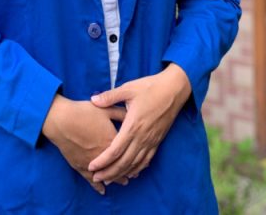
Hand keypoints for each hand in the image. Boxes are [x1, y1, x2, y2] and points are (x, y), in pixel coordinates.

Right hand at [42, 94, 127, 194]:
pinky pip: (90, 180)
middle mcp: (104, 155)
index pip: (127, 153)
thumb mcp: (105, 108)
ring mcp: (92, 162)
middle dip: (128, 172)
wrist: (61, 119)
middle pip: (119, 167)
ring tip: (123, 181)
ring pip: (107, 175)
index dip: (135, 159)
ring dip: (116, 179)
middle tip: (134, 175)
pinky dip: (97, 186)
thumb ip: (119, 112)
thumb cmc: (83, 112)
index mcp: (112, 140)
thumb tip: (131, 114)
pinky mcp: (80, 166)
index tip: (141, 163)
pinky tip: (102, 190)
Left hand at [87, 64, 191, 182]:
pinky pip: (146, 160)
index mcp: (133, 125)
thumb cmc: (150, 87)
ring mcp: (151, 140)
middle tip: (96, 178)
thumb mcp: (128, 88)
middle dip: (109, 172)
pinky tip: (131, 172)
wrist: (174, 89)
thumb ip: (110, 96)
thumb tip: (93, 100)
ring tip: (110, 179)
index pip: (115, 150)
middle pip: (124, 162)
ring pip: (135, 164)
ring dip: (122, 173)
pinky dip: (137, 168)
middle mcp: (142, 137)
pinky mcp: (158, 140)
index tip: (91, 166)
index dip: (103, 161)